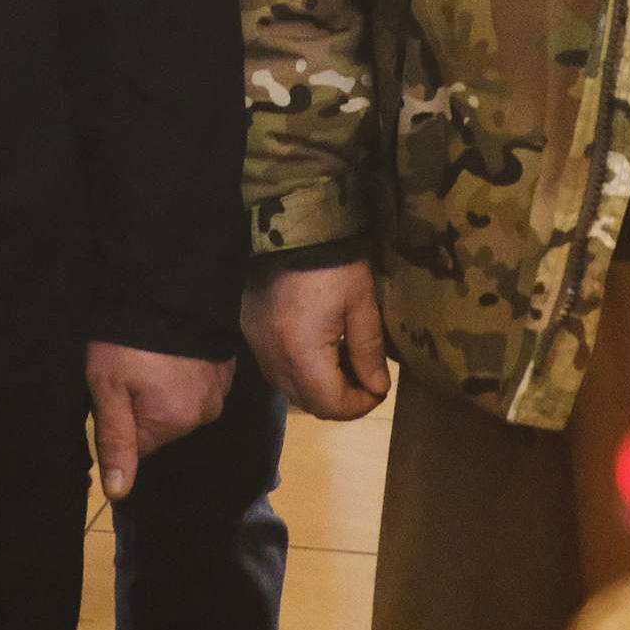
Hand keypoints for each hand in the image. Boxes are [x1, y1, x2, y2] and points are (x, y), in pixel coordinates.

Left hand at [84, 342, 233, 501]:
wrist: (166, 284)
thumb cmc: (128, 338)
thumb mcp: (107, 386)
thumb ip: (114, 440)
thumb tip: (118, 493)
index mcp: (173, 422)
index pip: (140, 443)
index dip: (124, 417)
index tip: (117, 388)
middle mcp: (203, 412)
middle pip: (164, 423)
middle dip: (147, 402)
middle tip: (134, 364)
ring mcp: (220, 388)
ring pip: (183, 402)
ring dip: (170, 385)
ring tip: (154, 353)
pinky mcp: (227, 364)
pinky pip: (202, 381)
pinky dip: (189, 369)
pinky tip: (176, 347)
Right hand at [242, 261, 389, 420]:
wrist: (291, 224)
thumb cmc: (333, 263)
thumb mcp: (361, 303)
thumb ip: (368, 351)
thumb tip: (377, 388)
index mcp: (301, 356)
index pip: (332, 405)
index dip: (361, 405)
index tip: (379, 387)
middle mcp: (273, 359)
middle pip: (309, 402)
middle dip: (341, 398)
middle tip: (365, 377)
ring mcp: (257, 345)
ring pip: (290, 387)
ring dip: (318, 385)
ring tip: (342, 360)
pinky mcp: (250, 330)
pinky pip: (276, 366)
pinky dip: (299, 368)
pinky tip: (317, 346)